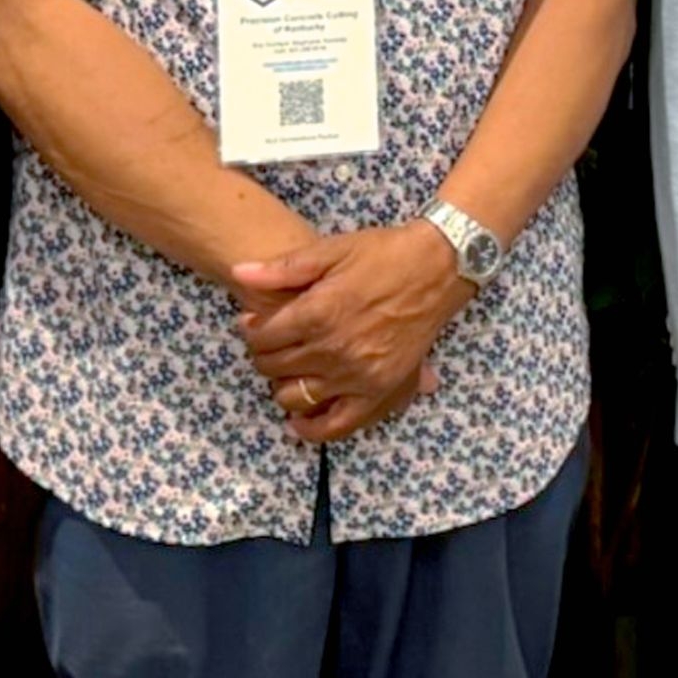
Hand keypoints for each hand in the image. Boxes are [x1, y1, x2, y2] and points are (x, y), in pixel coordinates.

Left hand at [232, 224, 472, 443]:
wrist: (439, 267)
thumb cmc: (384, 254)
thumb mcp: (332, 249)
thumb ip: (283, 268)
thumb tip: (238, 273)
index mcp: (317, 313)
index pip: (262, 337)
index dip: (252, 329)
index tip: (257, 323)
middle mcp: (333, 350)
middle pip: (273, 367)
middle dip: (265, 354)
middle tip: (275, 342)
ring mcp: (356, 375)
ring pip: (294, 396)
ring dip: (283, 385)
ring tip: (290, 369)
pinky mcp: (379, 390)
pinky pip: (336, 425)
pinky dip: (312, 429)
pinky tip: (300, 420)